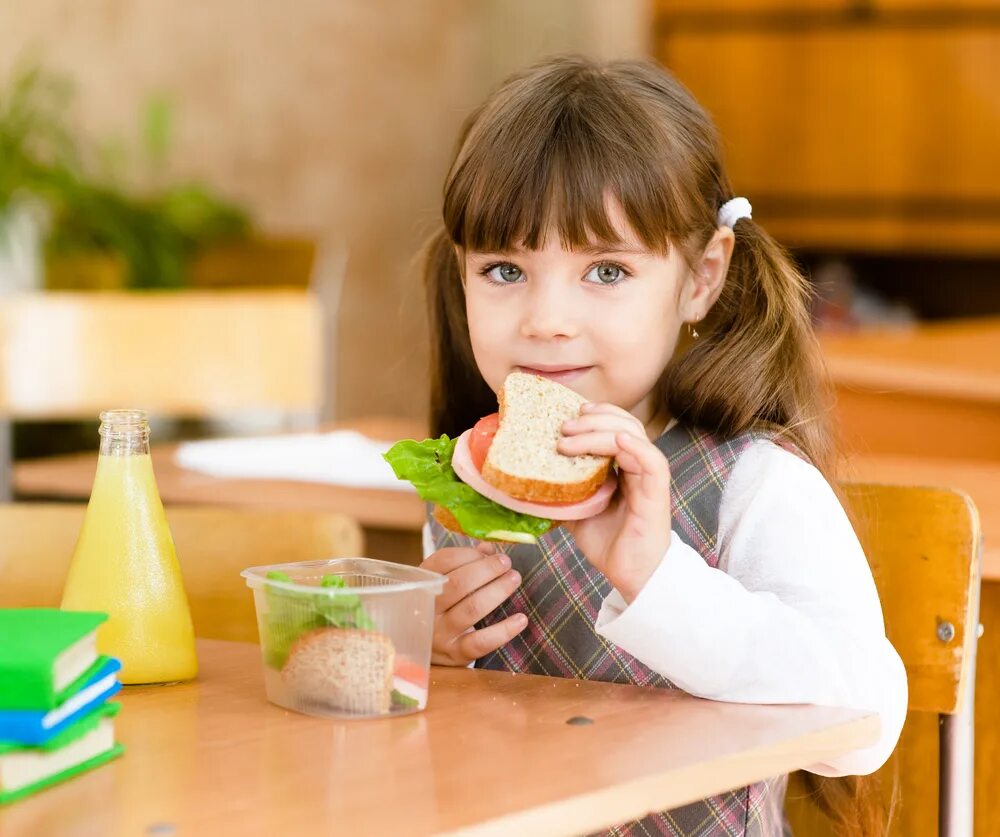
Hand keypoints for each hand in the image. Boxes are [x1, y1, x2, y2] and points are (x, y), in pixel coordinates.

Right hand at [421, 542, 526, 665]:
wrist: (417, 647)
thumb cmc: (437, 605)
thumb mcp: (441, 582)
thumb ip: (463, 562)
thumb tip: (489, 547)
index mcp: (421, 584)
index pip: (443, 561)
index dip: (469, 554)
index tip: (489, 552)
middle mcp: (427, 608)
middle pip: (458, 584)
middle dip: (487, 570)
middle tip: (506, 563)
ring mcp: (440, 633)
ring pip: (471, 609)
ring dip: (497, 591)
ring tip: (513, 579)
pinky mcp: (455, 654)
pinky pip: (481, 642)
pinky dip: (504, 630)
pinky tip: (521, 619)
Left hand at [558, 402, 671, 602]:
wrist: (630, 574)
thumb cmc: (608, 542)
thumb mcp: (576, 511)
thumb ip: (562, 492)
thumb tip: (526, 482)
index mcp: (622, 465)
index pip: (614, 426)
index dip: (595, 414)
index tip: (569, 413)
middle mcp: (637, 466)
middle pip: (622, 424)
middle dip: (592, 419)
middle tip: (564, 426)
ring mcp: (648, 478)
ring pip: (633, 436)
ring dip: (602, 430)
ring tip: (572, 436)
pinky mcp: (656, 493)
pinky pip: (653, 462)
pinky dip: (636, 447)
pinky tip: (617, 442)